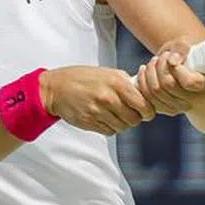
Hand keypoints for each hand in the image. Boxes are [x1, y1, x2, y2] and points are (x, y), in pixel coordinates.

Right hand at [40, 66, 156, 135]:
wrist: (56, 88)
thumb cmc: (83, 78)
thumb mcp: (107, 72)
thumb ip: (126, 83)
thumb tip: (144, 94)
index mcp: (117, 83)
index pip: (143, 105)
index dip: (148, 111)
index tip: (147, 112)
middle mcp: (109, 98)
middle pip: (134, 120)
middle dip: (135, 118)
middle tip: (130, 113)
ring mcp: (98, 112)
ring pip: (122, 127)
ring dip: (122, 124)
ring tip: (115, 115)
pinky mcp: (90, 123)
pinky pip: (109, 131)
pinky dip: (110, 127)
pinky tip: (104, 118)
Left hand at [135, 39, 204, 116]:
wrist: (181, 66)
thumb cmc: (183, 54)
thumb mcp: (184, 45)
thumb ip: (181, 49)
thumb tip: (172, 61)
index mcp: (202, 85)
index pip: (188, 82)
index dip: (176, 68)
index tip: (171, 57)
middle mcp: (191, 101)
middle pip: (168, 85)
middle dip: (159, 66)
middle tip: (160, 57)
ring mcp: (177, 108)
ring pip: (155, 92)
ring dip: (149, 72)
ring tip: (153, 62)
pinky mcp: (163, 109)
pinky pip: (147, 98)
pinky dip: (141, 82)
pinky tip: (144, 71)